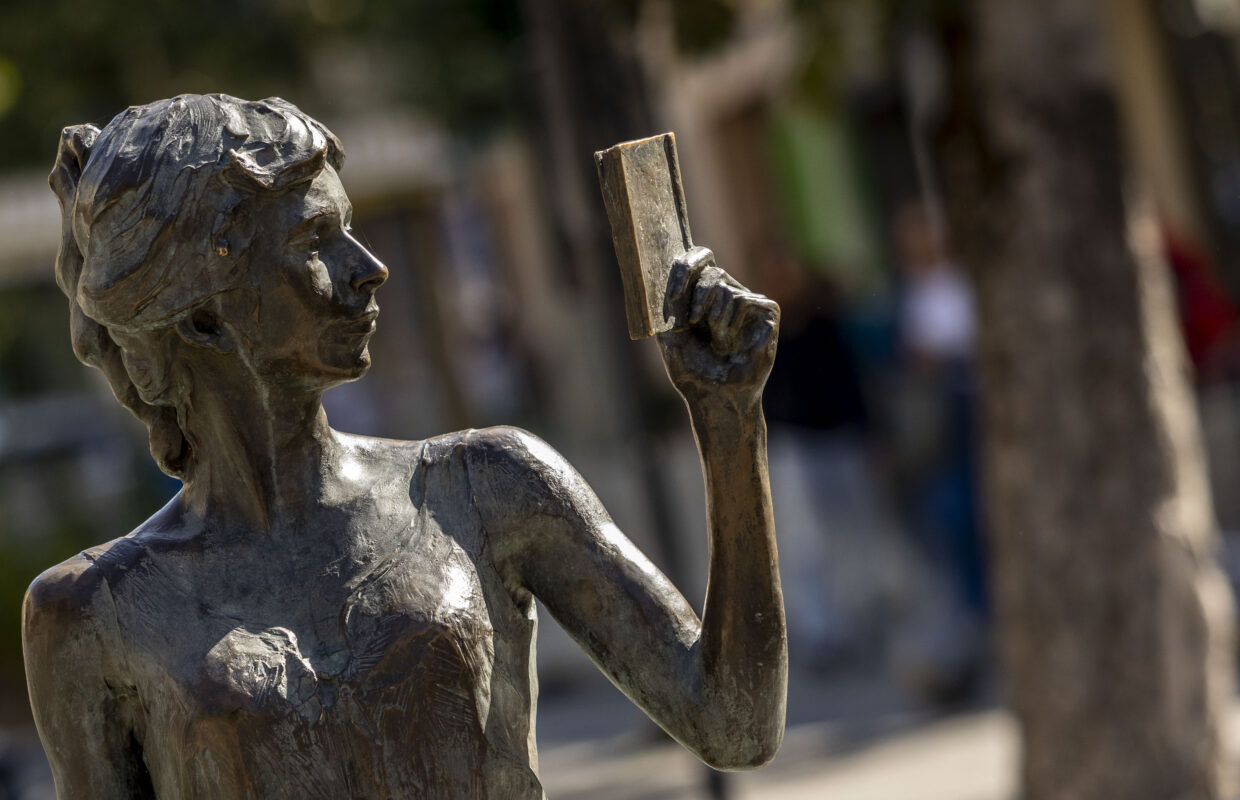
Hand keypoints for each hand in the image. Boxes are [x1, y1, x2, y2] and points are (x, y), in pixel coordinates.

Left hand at [658, 247, 779, 406]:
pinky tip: (731, 345)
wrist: (714, 396)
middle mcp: (728, 294)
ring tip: (718, 345)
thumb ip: (670, 299)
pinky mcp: (768, 312)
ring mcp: (749, 302)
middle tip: (692, 323)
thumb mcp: (670, 331)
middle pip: (712, 271)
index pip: (700, 258)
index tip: (673, 294)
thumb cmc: (692, 369)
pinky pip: (744, 300)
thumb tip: (673, 265)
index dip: (686, 266)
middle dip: (697, 297)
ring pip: (727, 288)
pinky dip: (731, 323)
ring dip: (715, 320)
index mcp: (703, 294)